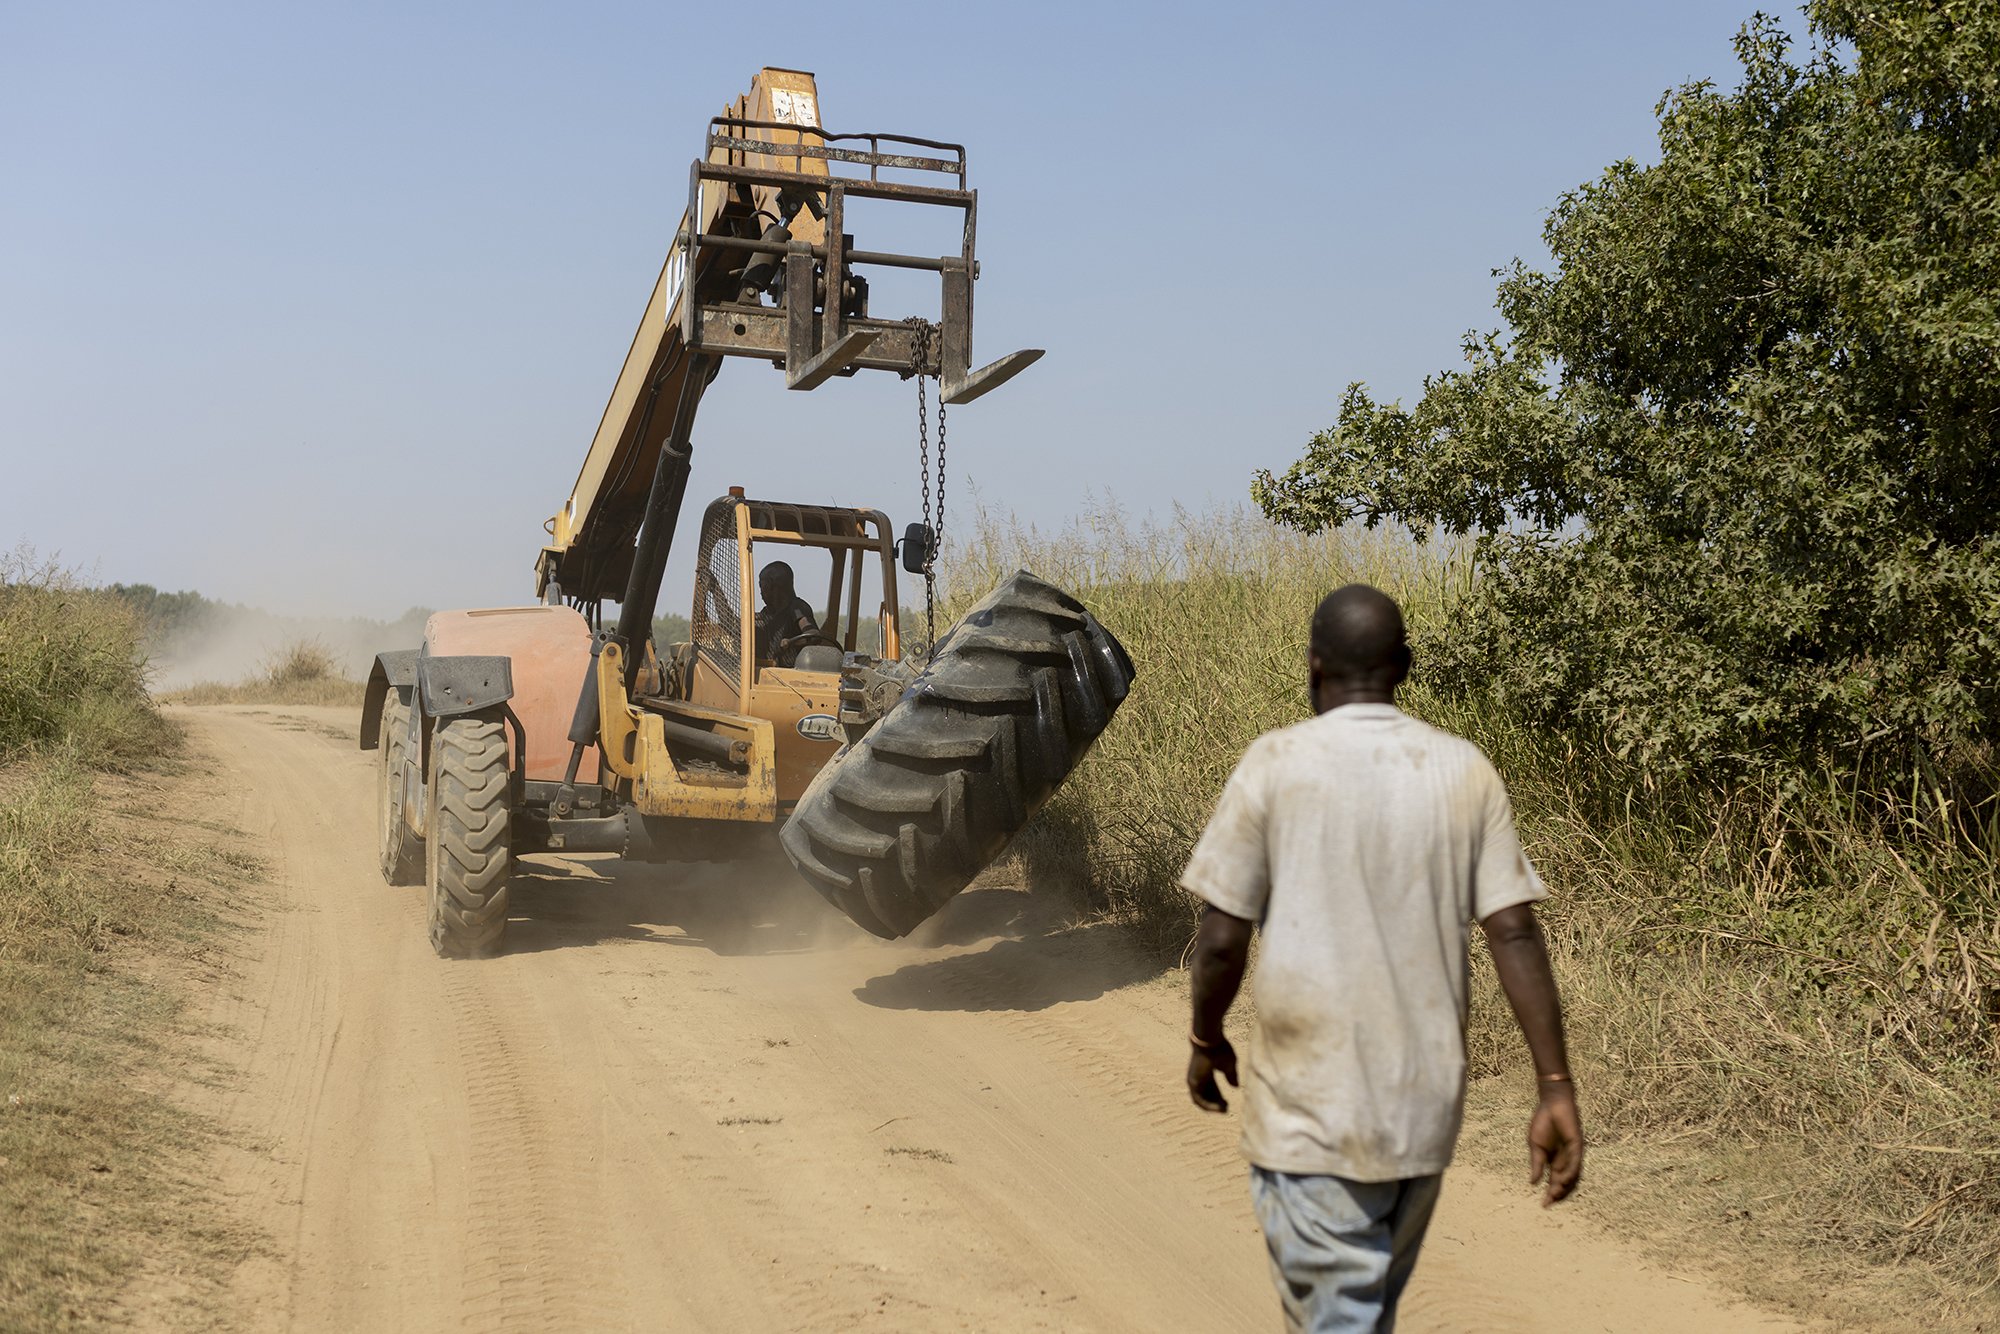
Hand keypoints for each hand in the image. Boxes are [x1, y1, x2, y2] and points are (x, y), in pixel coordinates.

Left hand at [1186, 1036, 1237, 1112]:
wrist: (1210, 1041)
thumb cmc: (1220, 1049)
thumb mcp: (1229, 1065)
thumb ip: (1231, 1075)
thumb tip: (1235, 1087)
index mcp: (1206, 1070)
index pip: (1211, 1087)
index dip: (1218, 1096)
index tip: (1226, 1103)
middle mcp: (1198, 1076)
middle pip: (1206, 1094)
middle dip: (1216, 1103)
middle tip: (1226, 1109)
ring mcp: (1194, 1079)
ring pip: (1201, 1099)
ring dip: (1212, 1107)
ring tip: (1223, 1110)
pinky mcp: (1193, 1082)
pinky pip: (1199, 1099)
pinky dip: (1208, 1105)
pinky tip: (1218, 1108)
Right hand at [1528, 1084, 1583, 1205]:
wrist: (1551, 1104)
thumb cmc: (1543, 1122)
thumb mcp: (1535, 1146)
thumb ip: (1537, 1164)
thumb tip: (1532, 1182)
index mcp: (1554, 1161)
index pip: (1553, 1182)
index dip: (1550, 1194)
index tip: (1543, 1205)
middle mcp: (1565, 1161)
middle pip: (1564, 1183)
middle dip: (1557, 1194)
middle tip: (1548, 1203)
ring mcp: (1573, 1155)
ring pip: (1572, 1176)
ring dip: (1565, 1186)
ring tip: (1555, 1194)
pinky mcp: (1578, 1146)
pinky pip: (1576, 1163)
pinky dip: (1570, 1172)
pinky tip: (1563, 1179)